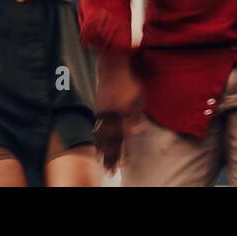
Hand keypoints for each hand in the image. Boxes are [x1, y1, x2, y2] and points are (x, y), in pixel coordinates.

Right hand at [94, 53, 142, 173]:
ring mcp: (102, 110)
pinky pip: (98, 125)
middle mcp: (109, 114)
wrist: (113, 64)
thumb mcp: (139, 97)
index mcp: (121, 112)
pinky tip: (98, 143)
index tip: (122, 165)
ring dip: (103, 150)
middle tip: (109, 171)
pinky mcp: (98, 107)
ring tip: (103, 162)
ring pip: (102, 134)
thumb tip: (135, 132)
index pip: (121, 137)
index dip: (122, 152)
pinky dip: (98, 137)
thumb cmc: (130, 80)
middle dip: (110, 156)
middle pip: (110, 139)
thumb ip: (135, 116)